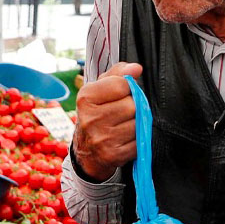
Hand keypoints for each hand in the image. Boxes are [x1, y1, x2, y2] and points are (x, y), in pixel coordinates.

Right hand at [72, 62, 142, 181]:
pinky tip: (124, 140)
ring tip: (123, 127)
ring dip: (135, 125)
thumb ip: (118, 74)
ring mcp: (101, 139)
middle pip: (131, 105)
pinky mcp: (113, 155)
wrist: (87, 152)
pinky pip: (139, 142)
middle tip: (122, 113)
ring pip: (137, 124)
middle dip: (132, 108)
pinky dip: (136, 141)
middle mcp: (90, 119)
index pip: (121, 84)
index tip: (121, 94)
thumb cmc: (97, 114)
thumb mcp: (100, 90)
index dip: (127, 88)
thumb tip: (136, 68)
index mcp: (86, 98)